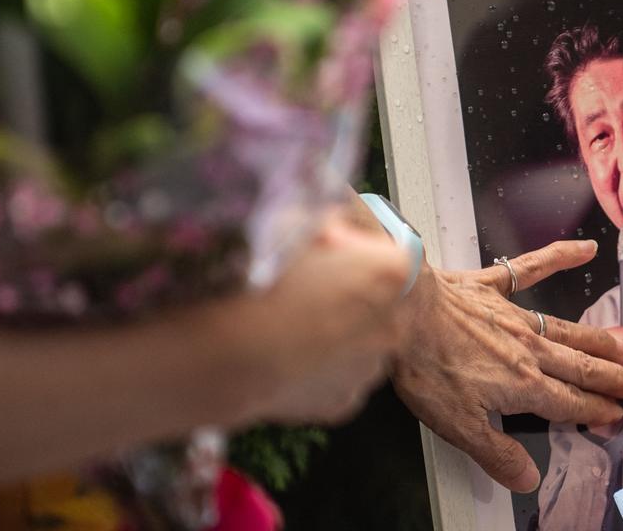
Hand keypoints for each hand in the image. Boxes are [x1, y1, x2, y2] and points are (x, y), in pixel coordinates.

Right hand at [242, 214, 413, 424]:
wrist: (230, 354)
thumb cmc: (260, 285)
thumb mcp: (292, 225)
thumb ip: (323, 222)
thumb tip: (328, 228)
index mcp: (391, 273)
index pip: (390, 252)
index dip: (354, 247)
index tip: (324, 247)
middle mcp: (392, 324)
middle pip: (381, 300)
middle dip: (351, 290)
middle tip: (306, 284)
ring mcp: (369, 368)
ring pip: (360, 340)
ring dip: (335, 329)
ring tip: (288, 320)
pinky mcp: (344, 401)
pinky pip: (337, 374)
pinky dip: (318, 365)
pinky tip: (284, 350)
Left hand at [387, 241, 622, 492]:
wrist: (401, 310)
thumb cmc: (426, 364)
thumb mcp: (458, 424)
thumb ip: (496, 452)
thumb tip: (527, 479)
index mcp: (522, 384)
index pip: (570, 403)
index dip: (595, 411)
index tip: (615, 415)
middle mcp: (527, 348)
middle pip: (578, 367)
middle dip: (610, 379)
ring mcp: (509, 314)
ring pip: (566, 329)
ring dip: (597, 339)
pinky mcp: (487, 286)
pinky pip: (529, 269)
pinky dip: (559, 257)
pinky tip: (584, 248)